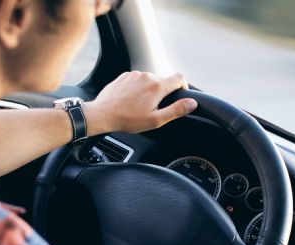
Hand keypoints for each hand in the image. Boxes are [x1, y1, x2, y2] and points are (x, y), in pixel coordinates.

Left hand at [83, 71, 197, 134]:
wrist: (102, 114)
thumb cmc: (127, 119)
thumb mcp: (155, 120)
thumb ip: (176, 110)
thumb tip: (192, 103)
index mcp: (157, 86)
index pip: (180, 78)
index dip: (183, 87)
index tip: (179, 96)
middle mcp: (147, 76)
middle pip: (164, 80)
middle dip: (163, 93)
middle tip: (154, 108)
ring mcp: (134, 74)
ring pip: (150, 80)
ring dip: (150, 90)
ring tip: (140, 106)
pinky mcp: (124, 76)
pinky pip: (137, 80)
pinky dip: (138, 88)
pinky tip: (131, 101)